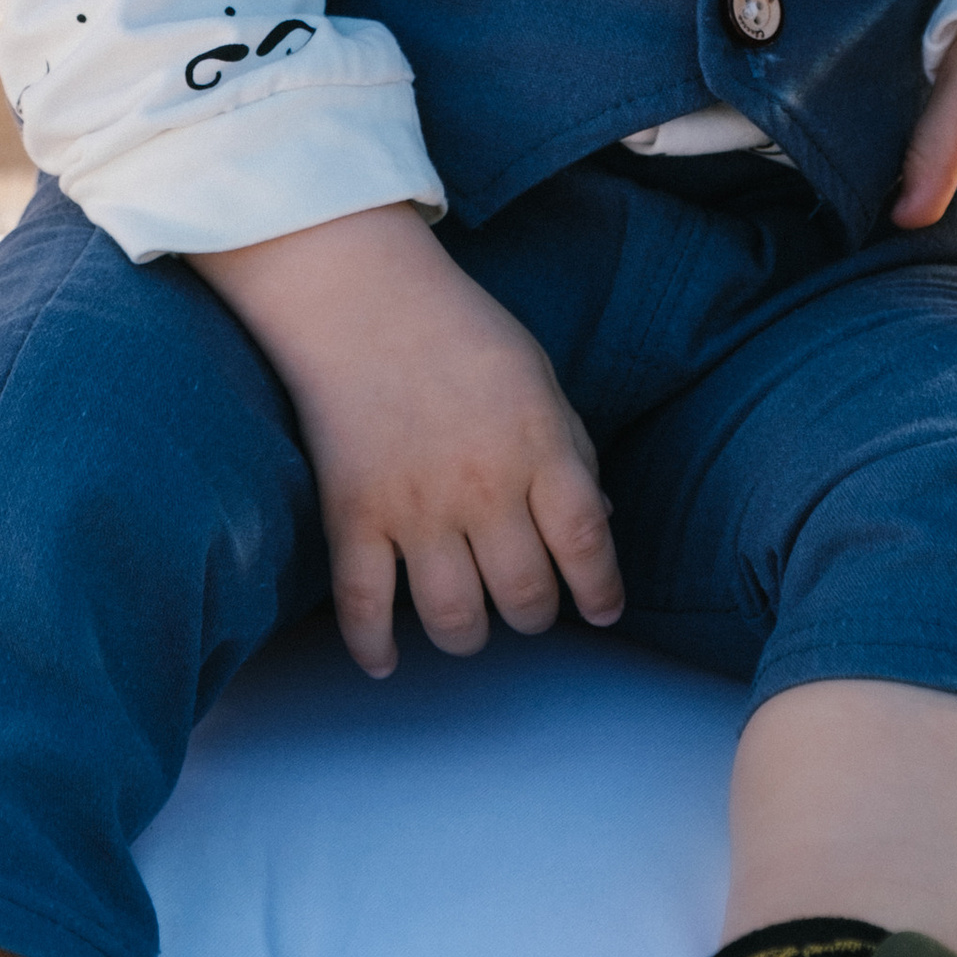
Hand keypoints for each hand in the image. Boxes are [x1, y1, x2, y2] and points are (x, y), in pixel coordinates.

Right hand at [191, 206, 625, 674]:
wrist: (359, 295)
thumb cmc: (459, 331)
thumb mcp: (539, 378)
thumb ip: (571, 450)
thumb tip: (600, 522)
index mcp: (539, 449)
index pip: (587, 545)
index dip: (602, 591)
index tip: (603, 610)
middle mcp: (483, 488)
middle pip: (525, 594)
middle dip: (534, 615)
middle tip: (526, 604)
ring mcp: (415, 507)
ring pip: (455, 618)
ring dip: (469, 636)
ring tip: (470, 622)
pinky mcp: (353, 515)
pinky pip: (364, 604)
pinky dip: (375, 646)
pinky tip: (387, 662)